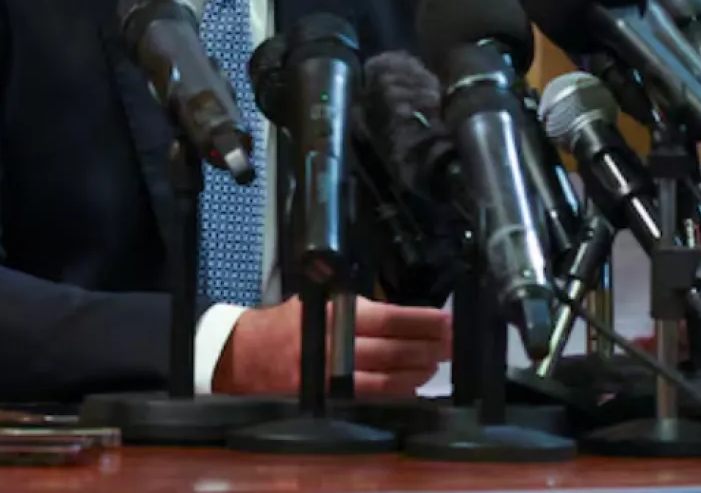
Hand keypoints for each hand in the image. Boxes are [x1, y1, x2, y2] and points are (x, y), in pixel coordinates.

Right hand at [213, 296, 450, 396]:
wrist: (247, 356)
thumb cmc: (287, 323)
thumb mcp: (320, 300)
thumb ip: (356, 305)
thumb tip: (401, 313)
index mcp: (336, 314)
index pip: (390, 318)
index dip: (423, 321)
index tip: (446, 320)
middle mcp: (338, 345)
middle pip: (396, 349)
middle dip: (430, 346)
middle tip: (454, 343)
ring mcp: (335, 376)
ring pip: (389, 377)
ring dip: (419, 370)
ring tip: (438, 363)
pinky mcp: (332, 398)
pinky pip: (373, 396)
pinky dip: (397, 391)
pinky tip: (414, 385)